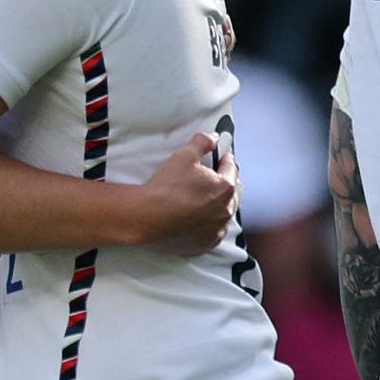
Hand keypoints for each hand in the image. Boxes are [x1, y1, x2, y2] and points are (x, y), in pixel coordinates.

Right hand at [131, 132, 240, 252]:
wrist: (148, 218)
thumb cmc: (167, 186)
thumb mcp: (184, 156)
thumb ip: (202, 143)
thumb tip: (214, 137)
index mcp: (225, 187)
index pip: (230, 168)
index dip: (225, 159)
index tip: (223, 156)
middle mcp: (226, 209)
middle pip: (231, 192)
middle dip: (225, 183)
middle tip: (216, 177)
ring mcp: (217, 228)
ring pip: (224, 213)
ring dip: (220, 205)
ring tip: (209, 199)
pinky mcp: (207, 242)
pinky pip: (214, 231)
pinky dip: (211, 224)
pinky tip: (203, 220)